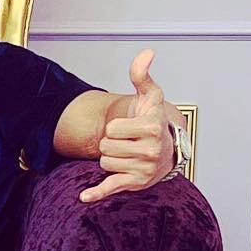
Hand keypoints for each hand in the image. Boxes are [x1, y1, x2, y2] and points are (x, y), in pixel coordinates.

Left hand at [79, 48, 176, 203]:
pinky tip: (84, 197)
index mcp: (153, 129)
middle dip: (111, 142)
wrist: (167, 149)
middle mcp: (151, 152)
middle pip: (105, 147)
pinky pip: (111, 188)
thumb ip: (142, 74)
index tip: (128, 127)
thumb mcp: (150, 95)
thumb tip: (147, 52)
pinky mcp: (135, 184)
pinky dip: (97, 194)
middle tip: (127, 141)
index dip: (115, 126)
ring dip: (110, 157)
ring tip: (127, 153)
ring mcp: (144, 170)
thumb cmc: (153, 120)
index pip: (112, 129)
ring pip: (104, 163)